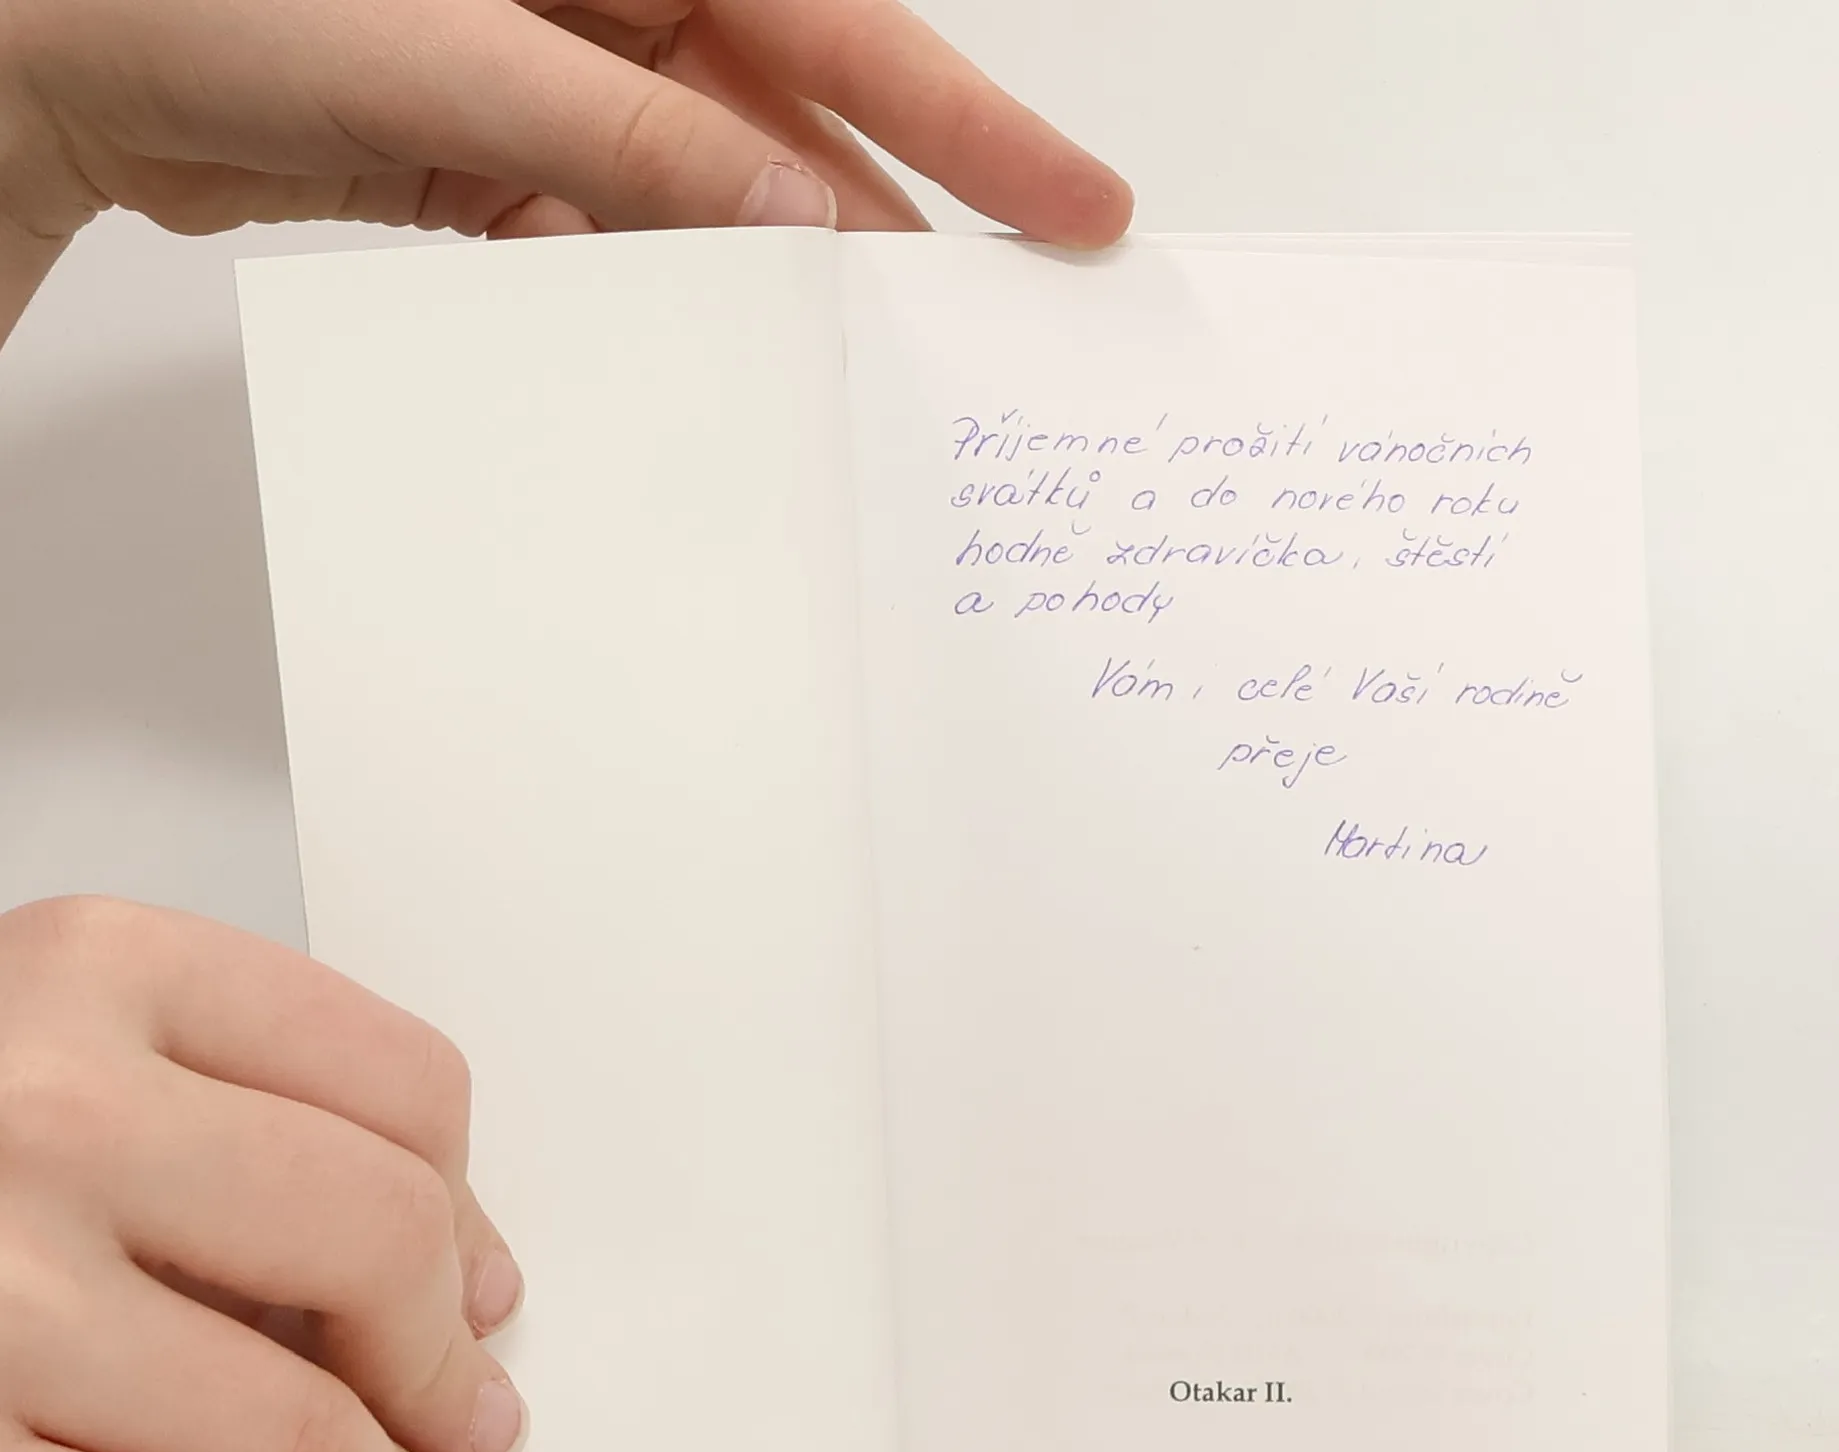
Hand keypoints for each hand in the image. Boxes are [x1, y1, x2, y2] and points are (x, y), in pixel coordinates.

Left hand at [0, 0, 1131, 250]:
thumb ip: (636, 144)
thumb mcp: (460, 56)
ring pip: (697, 199)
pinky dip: (621, 292)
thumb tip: (795, 220)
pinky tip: (644, 340)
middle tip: (960, 338)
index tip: (1075, 208)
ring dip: (741, 283)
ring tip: (807, 370)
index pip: (845, 28)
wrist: (54, 46)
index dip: (972, 126)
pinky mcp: (489, 155)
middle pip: (787, 126)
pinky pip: (600, 235)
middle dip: (870, 231)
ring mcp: (548, 78)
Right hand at [0, 898, 526, 1451]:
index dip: (472, 1208)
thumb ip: (222, 1114)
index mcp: (94, 970)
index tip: (486, 1283)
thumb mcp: (41, 1042)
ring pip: (297, 1427)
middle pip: (378, 1242)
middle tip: (475, 1423)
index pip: (400, 1085)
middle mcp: (44, 1111)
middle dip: (447, 1365)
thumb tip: (448, 1273)